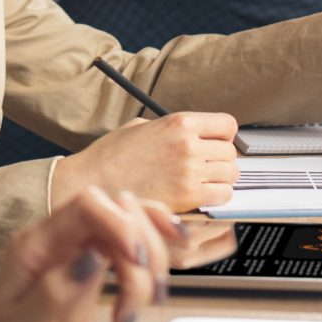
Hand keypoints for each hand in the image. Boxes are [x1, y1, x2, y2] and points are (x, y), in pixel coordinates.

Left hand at [0, 186, 183, 321]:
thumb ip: (55, 291)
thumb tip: (93, 256)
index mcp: (34, 245)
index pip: (86, 206)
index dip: (121, 224)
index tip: (138, 263)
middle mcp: (59, 238)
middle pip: (119, 212)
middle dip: (143, 253)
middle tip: (144, 303)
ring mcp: (79, 248)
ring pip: (134, 227)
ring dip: (153, 263)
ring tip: (146, 307)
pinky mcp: (94, 264)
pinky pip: (133, 245)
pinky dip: (155, 256)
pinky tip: (166, 270)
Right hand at [61, 110, 239, 211]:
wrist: (90, 184)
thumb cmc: (109, 157)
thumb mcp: (139, 127)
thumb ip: (168, 128)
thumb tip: (188, 133)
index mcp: (178, 122)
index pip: (227, 125)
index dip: (224, 137)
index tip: (216, 145)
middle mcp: (187, 144)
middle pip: (230, 152)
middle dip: (222, 161)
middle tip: (207, 170)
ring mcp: (189, 170)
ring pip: (231, 175)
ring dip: (221, 181)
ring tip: (204, 185)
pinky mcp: (188, 195)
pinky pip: (223, 196)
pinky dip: (217, 199)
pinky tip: (200, 198)